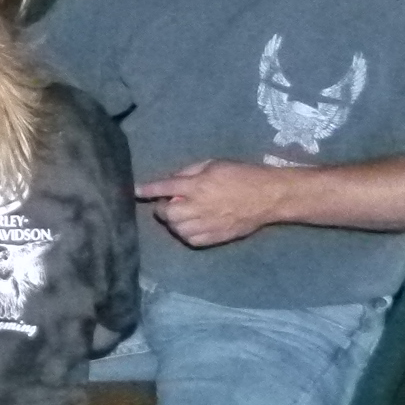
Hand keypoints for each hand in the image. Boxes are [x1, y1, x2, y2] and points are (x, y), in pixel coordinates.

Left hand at [137, 161, 288, 247]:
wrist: (269, 196)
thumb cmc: (241, 174)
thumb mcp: (213, 164)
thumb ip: (189, 172)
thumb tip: (171, 181)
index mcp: (198, 185)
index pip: (164, 187)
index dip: (147, 190)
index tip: (134, 191)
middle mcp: (199, 206)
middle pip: (167, 213)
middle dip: (161, 208)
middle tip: (166, 203)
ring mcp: (208, 224)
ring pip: (177, 229)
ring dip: (173, 222)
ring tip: (179, 215)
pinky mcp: (217, 237)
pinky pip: (192, 241)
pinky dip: (185, 235)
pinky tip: (189, 227)